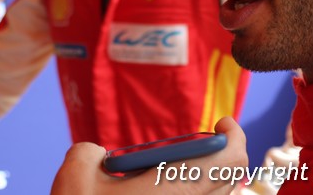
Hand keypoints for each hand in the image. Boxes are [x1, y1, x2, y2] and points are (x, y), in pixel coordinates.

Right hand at [51, 117, 247, 194]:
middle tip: (206, 144)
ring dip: (211, 180)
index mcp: (173, 190)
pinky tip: (171, 189)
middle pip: (230, 179)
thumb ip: (95, 151)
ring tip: (185, 170)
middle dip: (225, 155)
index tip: (220, 125)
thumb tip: (99, 155)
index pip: (231, 161)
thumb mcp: (78, 170)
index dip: (234, 136)